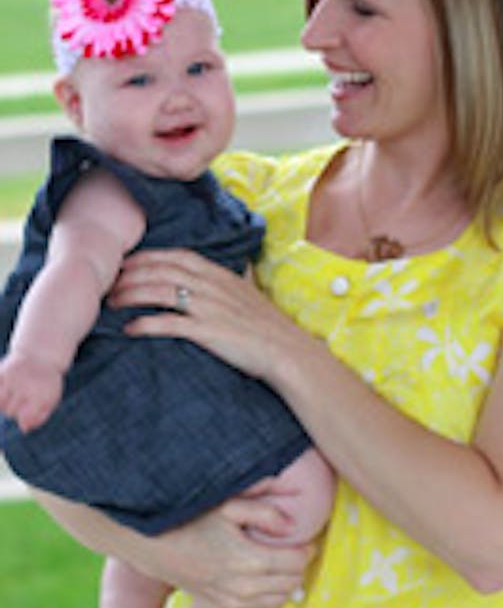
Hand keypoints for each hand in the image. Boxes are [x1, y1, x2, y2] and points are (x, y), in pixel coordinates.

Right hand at [0, 353, 63, 431]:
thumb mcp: (51, 399)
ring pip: (0, 403)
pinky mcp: (2, 372)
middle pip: (10, 412)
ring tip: (12, 396)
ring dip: (4, 404)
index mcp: (40, 395)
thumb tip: (24, 429)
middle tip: (21, 400)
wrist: (42, 354)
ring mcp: (13, 378)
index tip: (27, 412)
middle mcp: (26, 386)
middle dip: (14, 410)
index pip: (23, 418)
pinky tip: (3, 391)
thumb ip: (40, 417)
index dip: (23, 418)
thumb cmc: (46, 383)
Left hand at [109, 248, 300, 382]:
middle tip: (110, 281)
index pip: (177, 256)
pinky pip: (169, 324)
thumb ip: (234, 280)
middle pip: (162, 271)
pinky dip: (146, 324)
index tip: (127, 262)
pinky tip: (129, 329)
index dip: (148, 256)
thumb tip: (237, 267)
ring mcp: (209, 308)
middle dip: (132, 273)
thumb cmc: (268, 327)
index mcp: (220, 274)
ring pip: (160, 292)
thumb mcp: (250, 294)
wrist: (287, 351)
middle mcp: (212, 286)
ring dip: (132, 295)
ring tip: (113, 302)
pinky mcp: (208, 332)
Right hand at [141, 494, 314, 607]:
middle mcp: (244, 588)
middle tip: (294, 551)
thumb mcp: (230, 506)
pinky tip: (262, 583)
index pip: (297, 562)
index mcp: (250, 560)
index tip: (305, 541)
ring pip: (279, 600)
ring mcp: (233, 606)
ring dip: (285, 584)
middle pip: (292, 582)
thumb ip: (265, 512)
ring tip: (278, 565)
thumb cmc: (195, 521)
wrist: (159, 548)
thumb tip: (292, 526)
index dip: (306, 549)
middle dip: (298, 566)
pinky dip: (268, 600)